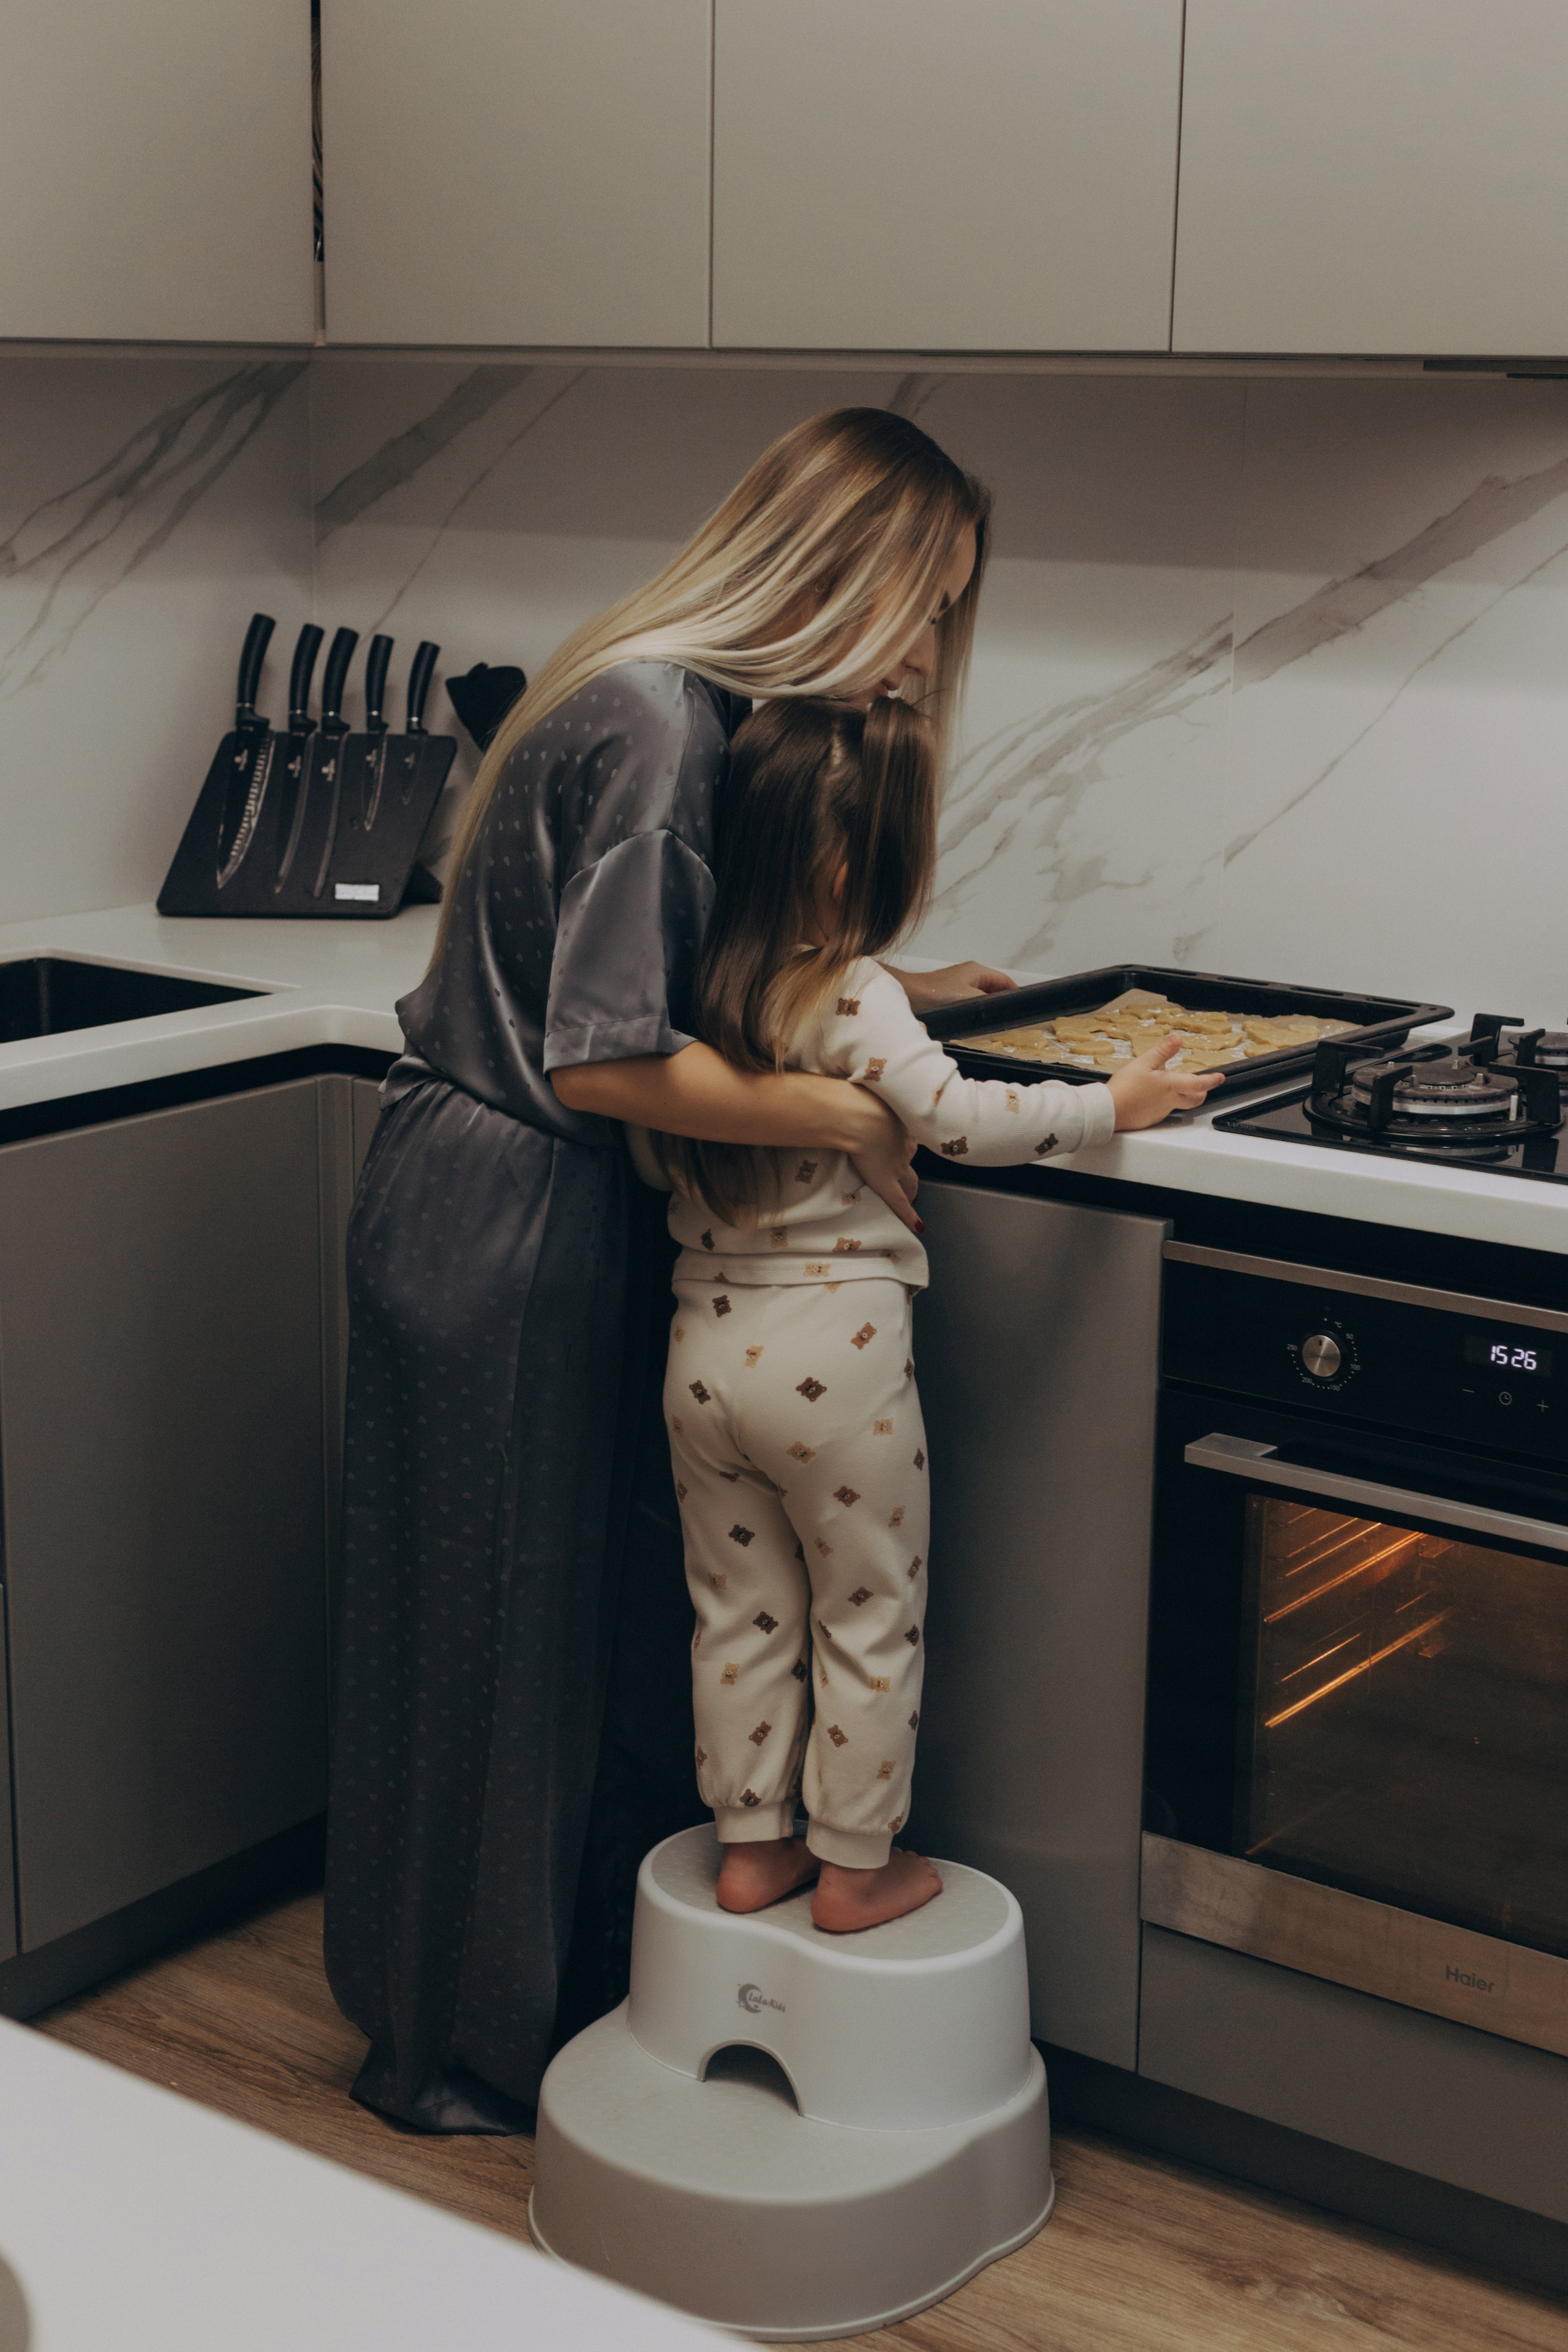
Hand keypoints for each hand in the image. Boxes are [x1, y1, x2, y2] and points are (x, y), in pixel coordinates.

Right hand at [844, 1091, 920, 1233]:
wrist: (860, 1117)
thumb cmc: (856, 1100)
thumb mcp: (859, 1094)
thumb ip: (854, 1098)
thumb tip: (838, 1095)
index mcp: (898, 1121)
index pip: (904, 1134)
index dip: (902, 1141)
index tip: (901, 1142)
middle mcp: (903, 1144)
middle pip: (909, 1157)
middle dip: (909, 1165)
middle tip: (908, 1173)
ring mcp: (896, 1165)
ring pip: (909, 1179)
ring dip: (911, 1188)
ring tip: (912, 1198)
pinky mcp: (887, 1182)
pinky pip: (900, 1202)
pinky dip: (910, 1215)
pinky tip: (917, 1226)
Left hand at [892, 962, 1018, 1014]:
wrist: (908, 995)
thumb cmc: (937, 994)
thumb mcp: (968, 999)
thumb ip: (988, 1003)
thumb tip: (1002, 1008)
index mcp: (977, 971)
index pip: (1005, 981)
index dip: (1016, 993)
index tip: (1026, 1007)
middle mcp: (970, 974)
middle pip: (995, 988)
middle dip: (1004, 1002)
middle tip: (1014, 1019)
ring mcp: (960, 983)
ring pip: (983, 995)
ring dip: (990, 1007)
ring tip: (999, 1023)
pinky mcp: (950, 994)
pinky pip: (971, 1001)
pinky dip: (978, 1009)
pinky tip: (979, 1022)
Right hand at [1108, 1036, 1224, 1130]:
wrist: (1108, 1110)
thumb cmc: (1124, 1088)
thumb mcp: (1143, 1063)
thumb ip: (1162, 1051)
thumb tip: (1177, 1039)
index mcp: (1170, 1085)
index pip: (1198, 1083)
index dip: (1212, 1080)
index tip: (1220, 1078)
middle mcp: (1169, 1101)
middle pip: (1194, 1099)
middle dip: (1202, 1092)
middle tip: (1202, 1086)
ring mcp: (1160, 1112)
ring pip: (1178, 1105)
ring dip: (1181, 1097)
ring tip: (1171, 1088)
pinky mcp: (1150, 1119)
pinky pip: (1162, 1111)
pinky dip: (1162, 1103)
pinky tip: (1150, 1098)